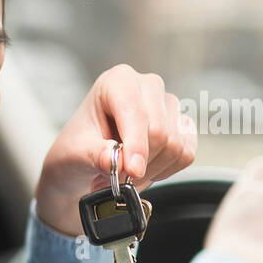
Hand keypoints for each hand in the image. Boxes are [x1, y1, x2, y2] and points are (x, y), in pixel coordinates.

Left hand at [34, 64, 196, 236]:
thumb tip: (117, 162)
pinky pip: (186, 154)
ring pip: (175, 145)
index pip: (136, 113)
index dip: (136, 145)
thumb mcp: (75, 152)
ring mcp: (168, 104)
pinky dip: (165, 170)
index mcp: (118, 81)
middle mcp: (147, 86)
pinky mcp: (182, 125)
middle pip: (159, 132)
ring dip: (150, 170)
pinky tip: (143, 170)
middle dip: (139, 164)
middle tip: (114, 181)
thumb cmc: (78, 146)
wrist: (84, 157)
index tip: (132, 171)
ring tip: (123, 176)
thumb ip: (96, 155)